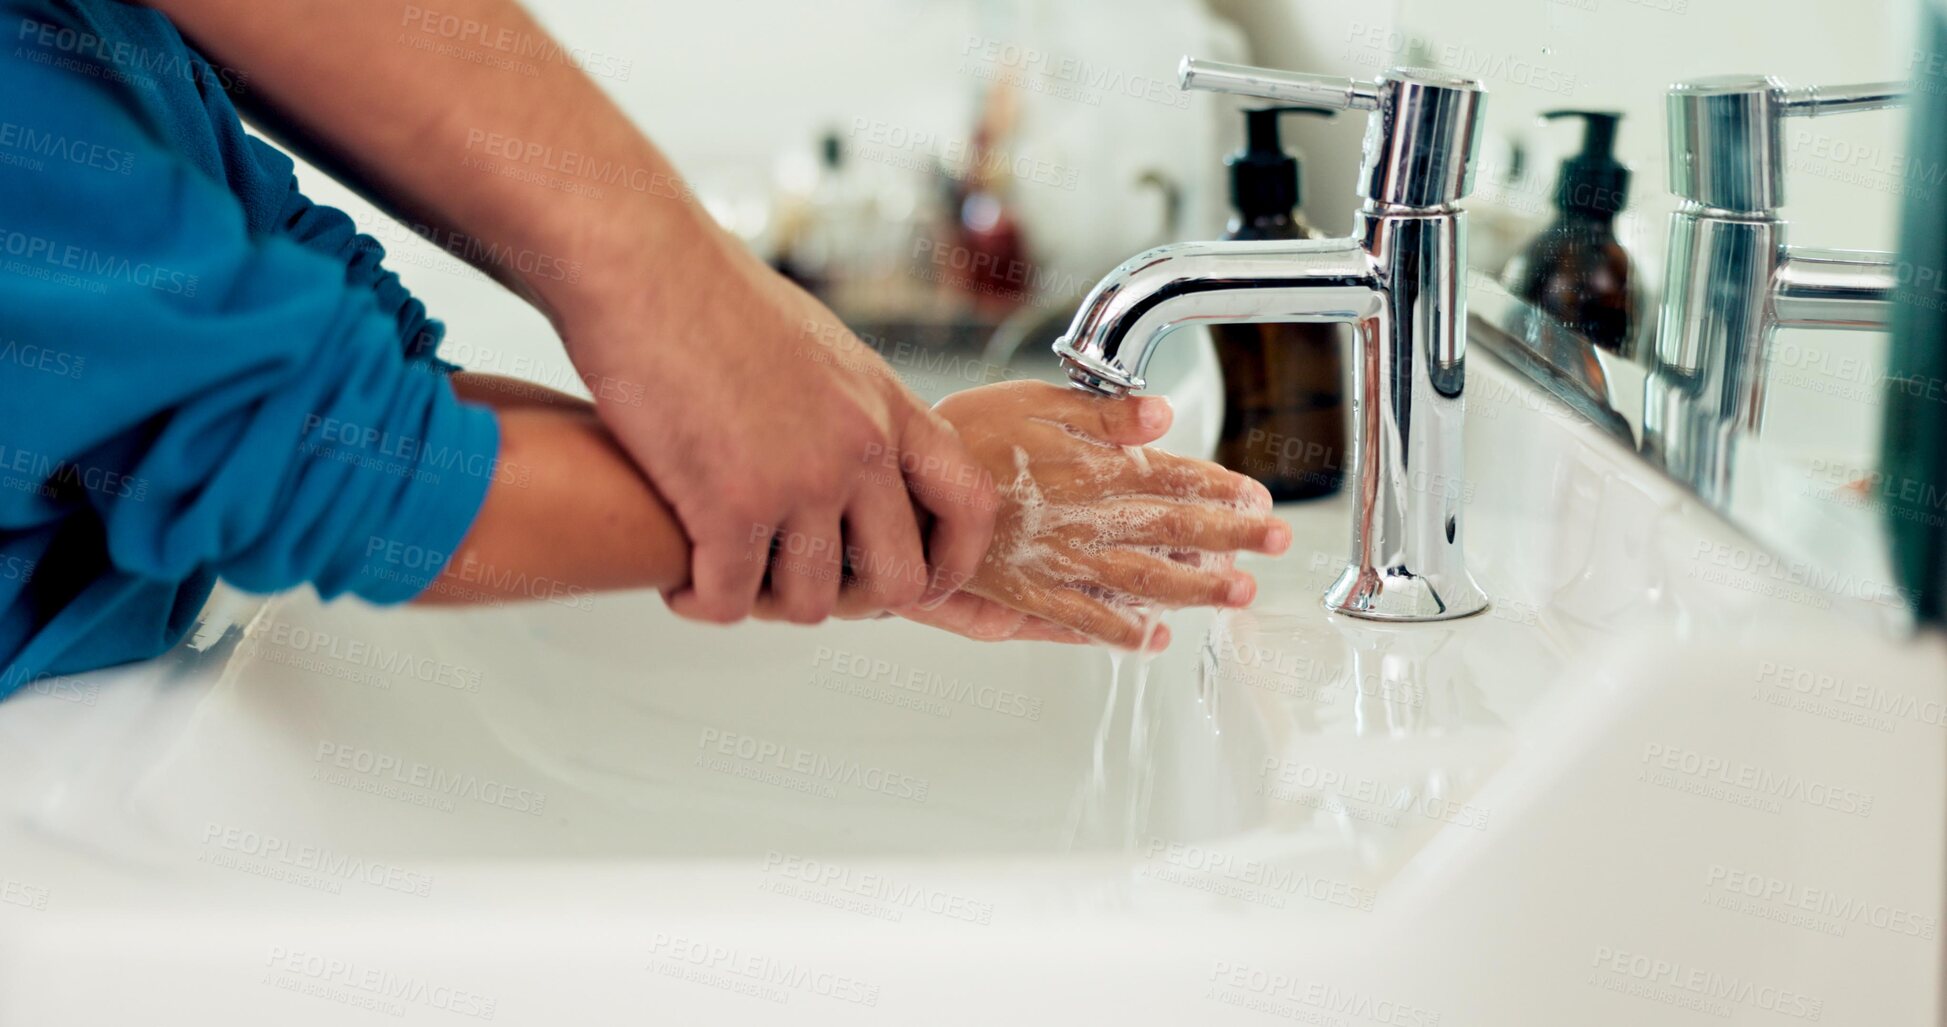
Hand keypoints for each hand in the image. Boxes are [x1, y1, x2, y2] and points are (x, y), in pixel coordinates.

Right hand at [561, 225, 995, 626]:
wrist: (639, 259)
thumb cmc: (710, 292)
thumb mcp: (819, 349)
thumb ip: (851, 411)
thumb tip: (860, 462)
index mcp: (887, 406)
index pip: (971, 505)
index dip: (953, 562)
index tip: (919, 582)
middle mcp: (860, 446)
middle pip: (897, 580)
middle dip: (849, 602)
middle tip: (797, 583)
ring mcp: (801, 477)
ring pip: (810, 603)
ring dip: (765, 602)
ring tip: (726, 573)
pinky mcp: (729, 502)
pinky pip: (730, 600)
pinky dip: (702, 601)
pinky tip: (682, 579)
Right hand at [913, 381, 1289, 649]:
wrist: (897, 487)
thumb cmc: (961, 436)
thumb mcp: (1031, 400)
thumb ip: (1101, 412)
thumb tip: (1161, 412)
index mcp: (1085, 465)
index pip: (1169, 476)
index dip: (1220, 487)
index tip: (1259, 495)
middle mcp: (1079, 517)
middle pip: (1170, 528)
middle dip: (1230, 536)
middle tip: (1277, 541)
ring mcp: (1055, 561)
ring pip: (1139, 578)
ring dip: (1194, 587)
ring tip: (1237, 592)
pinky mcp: (1026, 593)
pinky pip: (1083, 620)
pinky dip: (1121, 632)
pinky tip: (1153, 638)